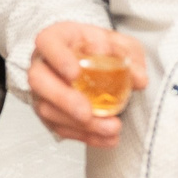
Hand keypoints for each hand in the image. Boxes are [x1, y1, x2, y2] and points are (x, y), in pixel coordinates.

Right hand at [26, 21, 148, 146]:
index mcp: (57, 39)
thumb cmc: (99, 49)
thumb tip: (138, 78)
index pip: (47, 42)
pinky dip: (86, 136)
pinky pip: (61, 128)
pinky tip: (107, 138)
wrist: (92, 63)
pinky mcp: (51, 113)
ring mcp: (43, 91)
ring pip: (48, 109)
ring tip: (111, 127)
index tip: (75, 73)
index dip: (58, 58)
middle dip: (62, 99)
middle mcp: (44, 64)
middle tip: (86, 112)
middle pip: (38, 80)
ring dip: (80, 124)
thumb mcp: (119, 44)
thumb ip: (129, 56)